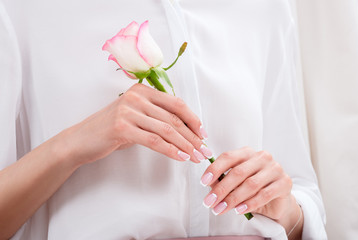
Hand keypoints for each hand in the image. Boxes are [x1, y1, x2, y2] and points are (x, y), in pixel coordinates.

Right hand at [58, 83, 210, 165]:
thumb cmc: (111, 129)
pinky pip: (154, 141)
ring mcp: (128, 111)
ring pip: (167, 130)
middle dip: (193, 137)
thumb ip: (156, 116)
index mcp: (142, 90)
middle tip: (204, 150)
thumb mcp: (135, 116)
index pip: (176, 104)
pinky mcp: (122, 128)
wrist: (81, 140)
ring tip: (196, 157)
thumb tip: (186, 128)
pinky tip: (181, 158)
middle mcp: (136, 96)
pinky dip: (171, 151)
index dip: (193, 119)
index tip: (203, 134)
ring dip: (185, 146)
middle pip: (173, 118)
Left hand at [200, 146, 293, 220]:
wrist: (277, 200)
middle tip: (210, 202)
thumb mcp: (236, 183)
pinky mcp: (284, 183)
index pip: (228, 157)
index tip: (204, 182)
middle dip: (221, 189)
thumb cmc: (253, 188)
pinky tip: (239, 210)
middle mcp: (262, 157)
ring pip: (250, 184)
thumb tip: (210, 185)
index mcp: (247, 152)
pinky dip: (249, 204)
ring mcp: (275, 168)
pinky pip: (264, 194)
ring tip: (221, 209)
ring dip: (233, 199)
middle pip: (238, 172)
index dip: (214, 169)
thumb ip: (224, 181)